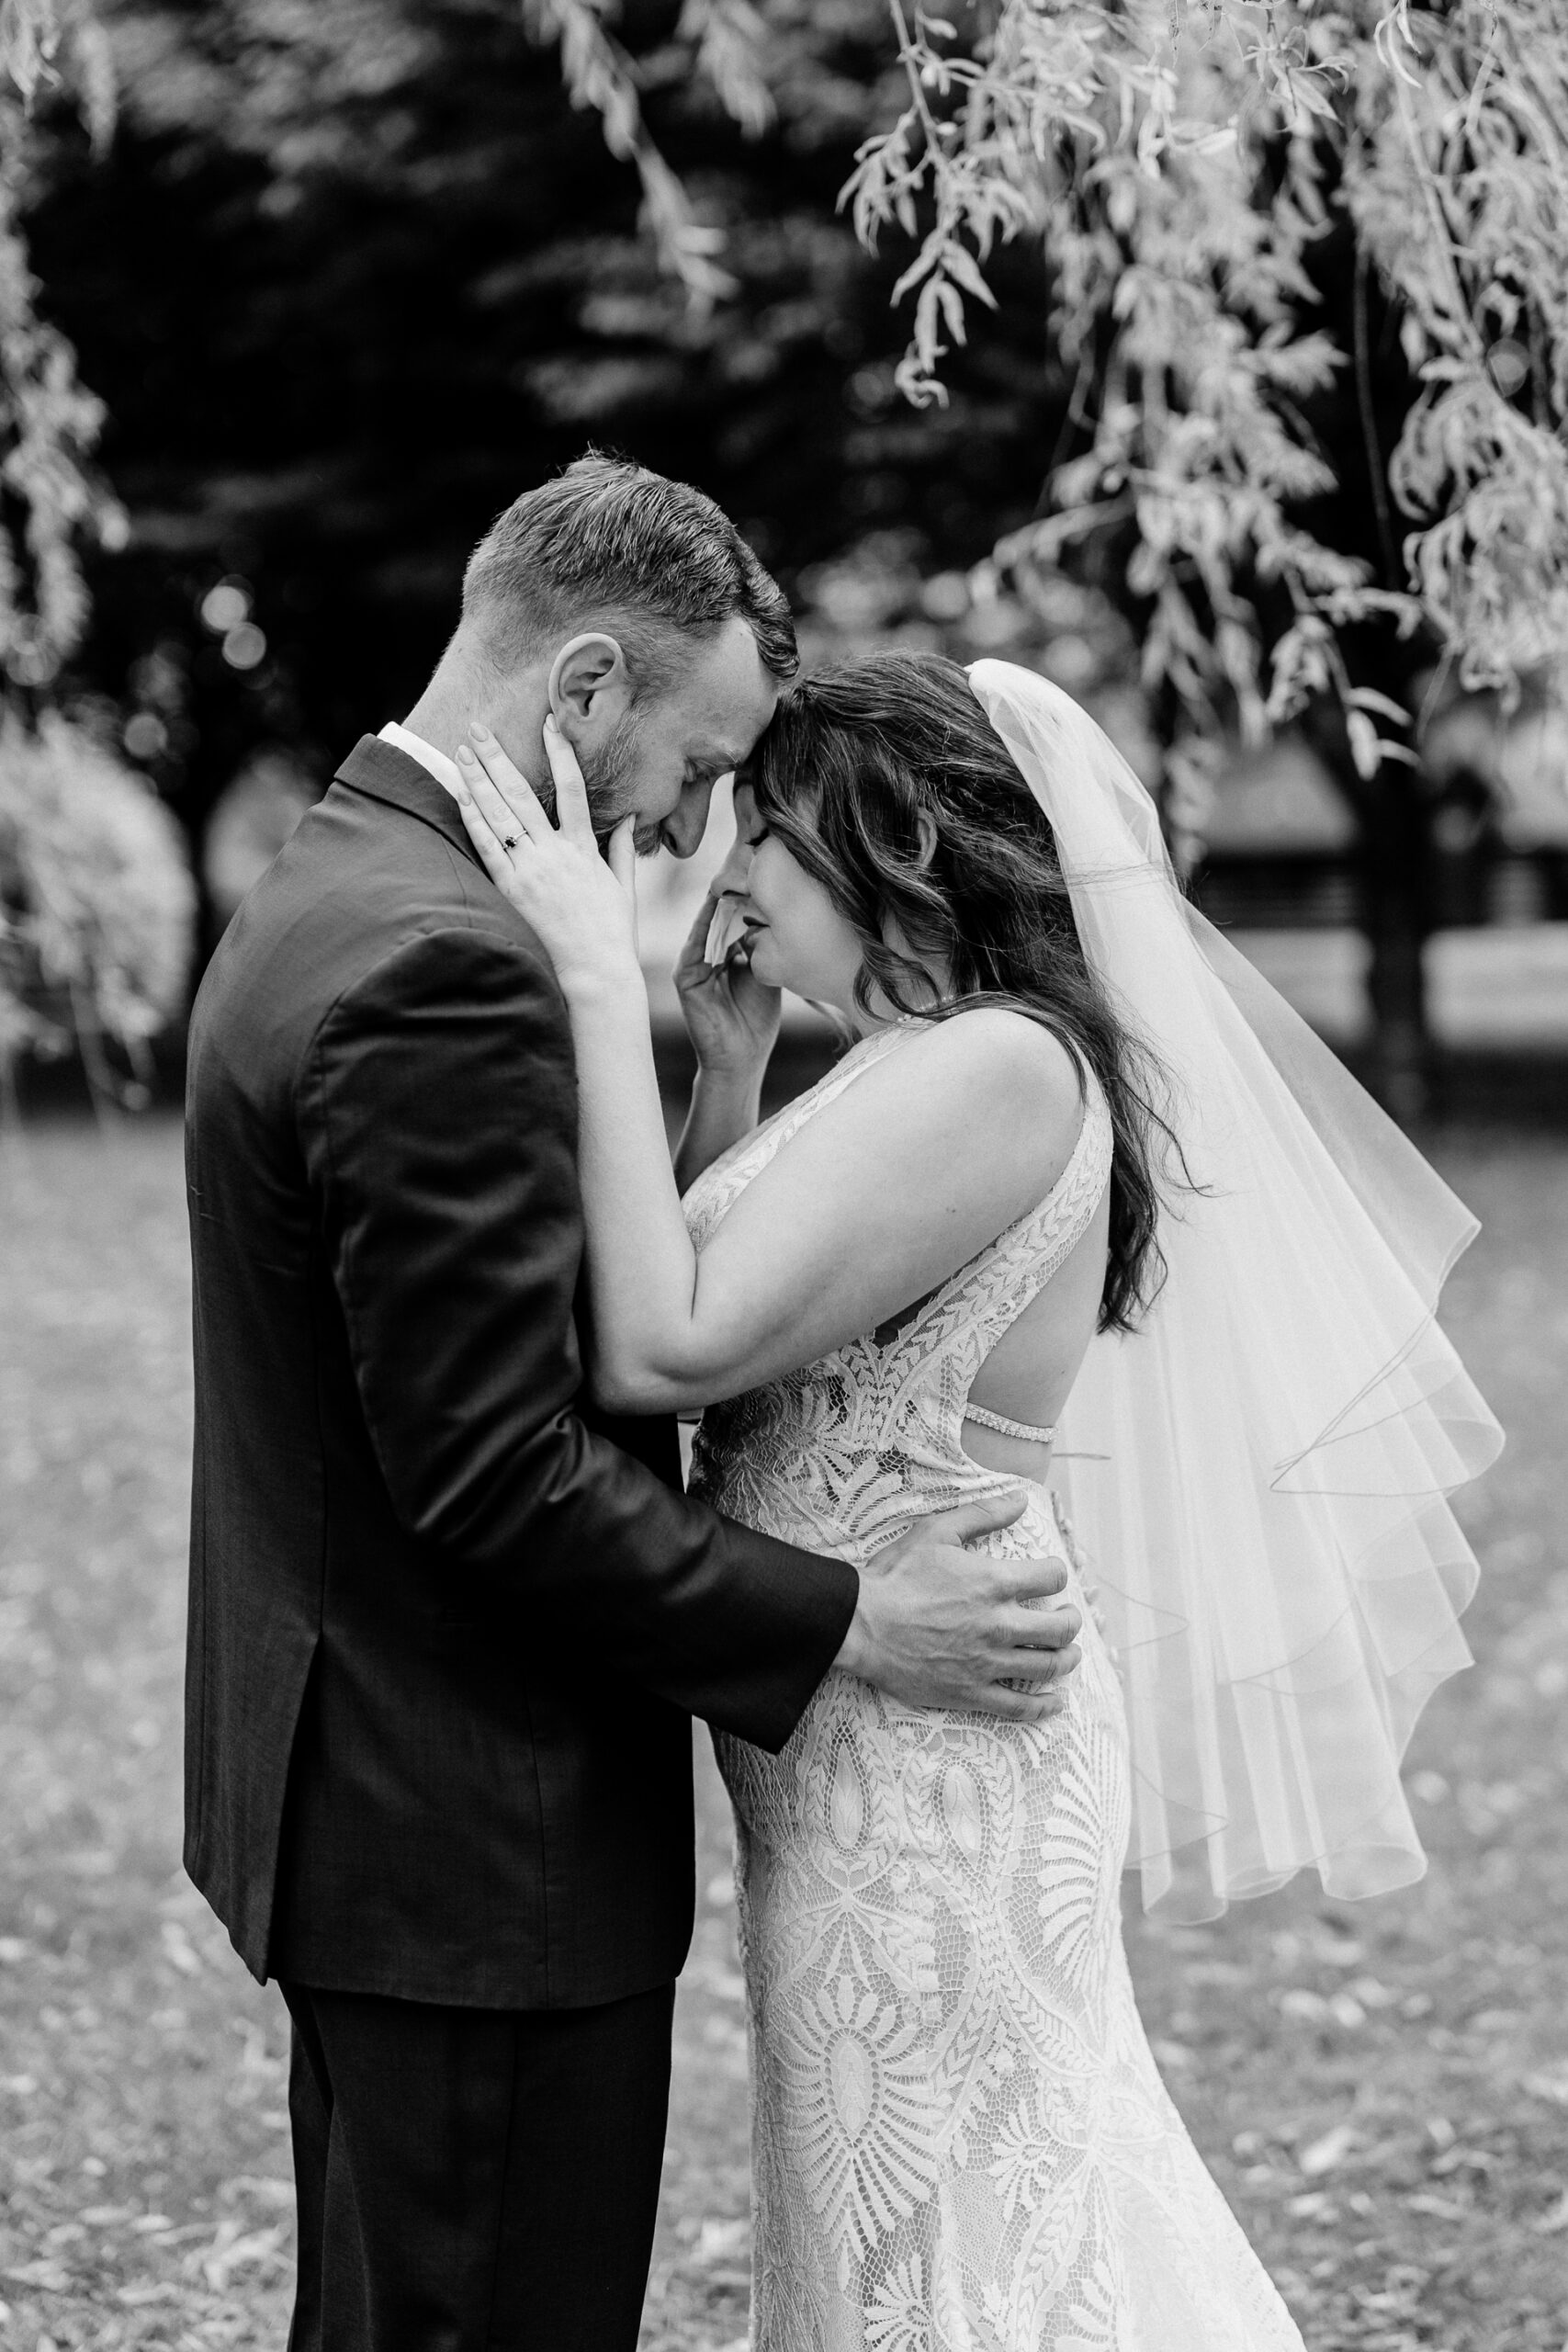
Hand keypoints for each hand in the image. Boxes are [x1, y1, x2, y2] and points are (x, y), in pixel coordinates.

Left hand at [453, 718, 639, 996]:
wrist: (596, 972)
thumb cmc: (613, 935)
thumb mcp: (625, 888)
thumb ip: (625, 849)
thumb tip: (632, 818)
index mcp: (586, 848)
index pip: (573, 787)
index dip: (560, 752)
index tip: (549, 723)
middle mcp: (556, 852)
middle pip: (522, 792)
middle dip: (498, 756)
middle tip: (479, 727)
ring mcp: (532, 870)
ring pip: (499, 814)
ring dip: (478, 779)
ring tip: (461, 751)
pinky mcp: (512, 890)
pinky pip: (487, 847)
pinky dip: (473, 819)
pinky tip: (460, 795)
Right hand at [674, 885, 781, 1076]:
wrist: (743, 1058)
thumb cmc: (756, 1020)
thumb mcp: (766, 973)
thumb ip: (762, 945)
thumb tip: (766, 911)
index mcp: (724, 955)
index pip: (732, 918)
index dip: (744, 897)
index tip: (758, 870)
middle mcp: (706, 957)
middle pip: (717, 917)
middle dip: (731, 892)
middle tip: (744, 861)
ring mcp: (692, 966)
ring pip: (706, 926)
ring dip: (718, 903)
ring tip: (731, 875)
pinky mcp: (684, 977)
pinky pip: (695, 944)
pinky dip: (704, 923)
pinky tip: (716, 903)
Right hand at [838, 1493, 1082, 1721]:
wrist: (861, 1623)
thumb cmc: (895, 1576)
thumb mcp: (936, 1531)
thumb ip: (982, 1515)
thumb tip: (1019, 1499)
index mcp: (994, 1583)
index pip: (1051, 1577)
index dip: (1057, 1573)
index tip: (1050, 1576)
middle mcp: (998, 1625)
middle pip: (1059, 1628)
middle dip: (1070, 1620)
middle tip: (1066, 1616)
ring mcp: (987, 1663)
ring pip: (1047, 1667)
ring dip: (1067, 1659)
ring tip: (1069, 1653)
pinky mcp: (971, 1692)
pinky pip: (1018, 1707)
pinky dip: (1043, 1707)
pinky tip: (1055, 1701)